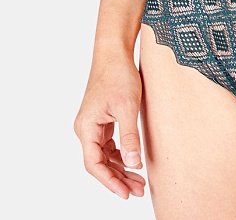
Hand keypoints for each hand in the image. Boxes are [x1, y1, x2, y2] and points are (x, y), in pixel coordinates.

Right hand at [74, 56, 145, 199]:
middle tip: (139, 190)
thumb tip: (133, 164)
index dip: (110, 181)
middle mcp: (86, 128)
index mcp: (87, 128)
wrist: (114, 53)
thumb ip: (129, 136)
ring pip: (104, 155)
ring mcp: (93, 124)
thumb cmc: (119, 76)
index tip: (126, 193)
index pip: (94, 164)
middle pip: (99, 162)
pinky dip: (120, 154)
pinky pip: (108, 144)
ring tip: (138, 181)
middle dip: (118, 178)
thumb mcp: (128, 107)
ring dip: (120, 168)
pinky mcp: (101, 119)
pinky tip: (132, 161)